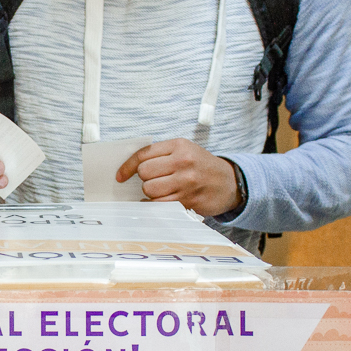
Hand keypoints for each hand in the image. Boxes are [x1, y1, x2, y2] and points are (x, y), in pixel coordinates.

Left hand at [115, 138, 241, 216]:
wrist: (230, 183)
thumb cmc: (202, 166)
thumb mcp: (186, 150)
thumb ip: (161, 154)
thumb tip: (130, 167)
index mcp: (179, 145)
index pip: (143, 154)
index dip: (127, 166)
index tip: (120, 176)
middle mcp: (183, 161)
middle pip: (144, 173)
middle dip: (145, 179)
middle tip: (155, 180)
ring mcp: (186, 182)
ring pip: (149, 189)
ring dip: (150, 193)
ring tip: (161, 190)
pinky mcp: (188, 199)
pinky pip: (159, 204)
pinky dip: (154, 205)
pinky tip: (161, 201)